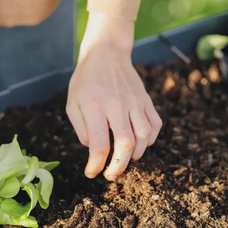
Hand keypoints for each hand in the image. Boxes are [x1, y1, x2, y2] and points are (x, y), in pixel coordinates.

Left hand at [66, 13, 161, 180]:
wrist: (106, 53)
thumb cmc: (86, 80)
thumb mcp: (72, 103)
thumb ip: (81, 129)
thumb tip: (94, 149)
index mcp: (95, 107)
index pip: (99, 145)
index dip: (96, 165)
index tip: (92, 173)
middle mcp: (117, 105)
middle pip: (125, 144)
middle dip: (119, 166)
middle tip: (111, 174)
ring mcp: (135, 102)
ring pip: (144, 136)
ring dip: (136, 154)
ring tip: (125, 158)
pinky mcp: (145, 99)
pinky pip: (154, 124)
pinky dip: (150, 139)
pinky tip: (140, 143)